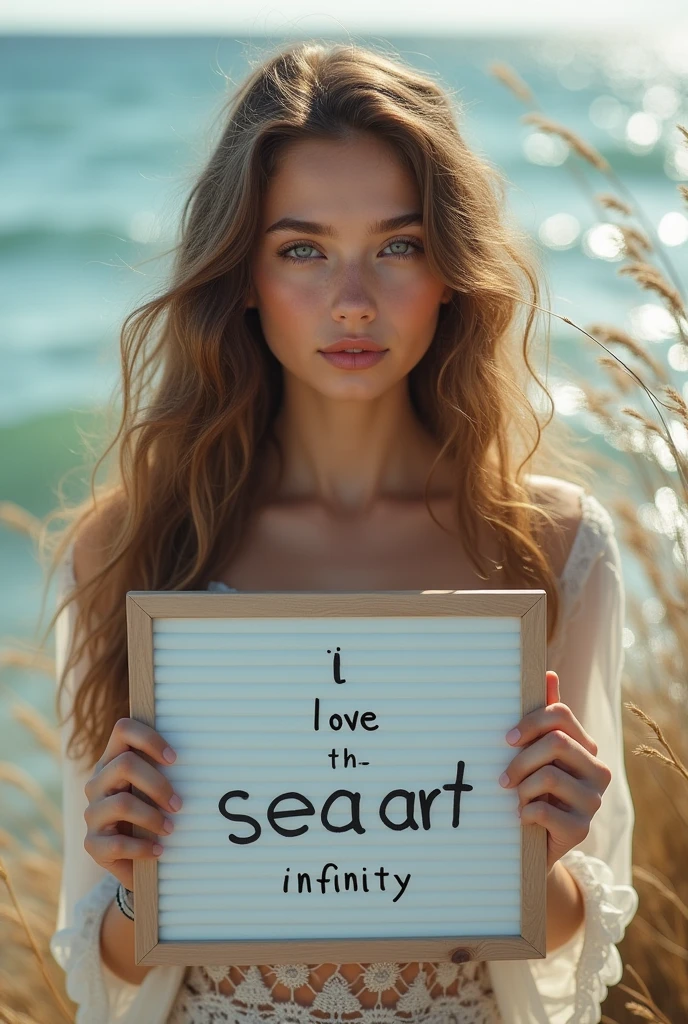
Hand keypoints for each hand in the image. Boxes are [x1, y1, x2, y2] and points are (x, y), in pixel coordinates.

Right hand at [83, 717, 182, 890]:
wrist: (133, 860)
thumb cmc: (150, 815)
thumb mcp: (154, 791)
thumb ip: (165, 772)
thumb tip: (204, 757)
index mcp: (113, 762)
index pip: (123, 730)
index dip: (149, 739)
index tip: (174, 759)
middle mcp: (97, 783)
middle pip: (125, 765)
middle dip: (158, 784)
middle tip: (179, 804)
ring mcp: (92, 813)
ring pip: (123, 803)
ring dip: (153, 818)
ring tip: (170, 829)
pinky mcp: (92, 844)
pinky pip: (117, 843)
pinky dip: (143, 847)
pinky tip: (158, 850)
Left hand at [500, 671, 611, 871]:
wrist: (536, 842)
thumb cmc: (535, 789)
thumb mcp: (537, 751)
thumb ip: (545, 715)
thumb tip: (547, 672)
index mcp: (586, 747)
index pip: (561, 715)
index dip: (530, 721)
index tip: (507, 739)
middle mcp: (597, 771)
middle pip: (555, 742)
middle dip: (521, 758)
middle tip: (503, 778)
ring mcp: (593, 801)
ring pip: (548, 775)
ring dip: (521, 788)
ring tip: (516, 799)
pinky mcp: (581, 829)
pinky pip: (543, 809)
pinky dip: (524, 811)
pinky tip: (523, 817)